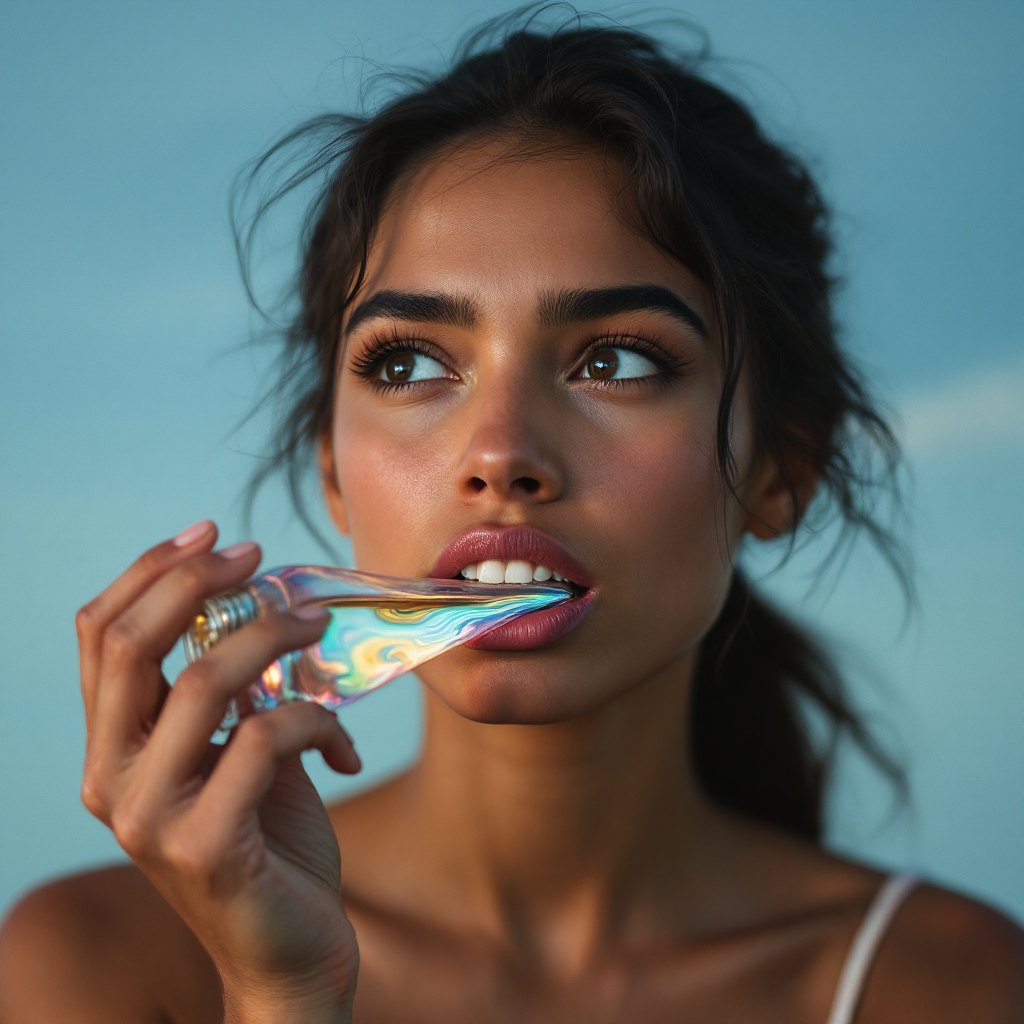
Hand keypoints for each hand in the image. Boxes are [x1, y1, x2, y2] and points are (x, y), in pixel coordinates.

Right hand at [77, 521, 361, 1022]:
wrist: (290, 955)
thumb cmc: (268, 844)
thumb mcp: (237, 755)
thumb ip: (227, 696)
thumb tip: (252, 609)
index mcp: (111, 750)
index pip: (99, 638)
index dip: (149, 573)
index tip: (211, 535)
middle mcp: (107, 782)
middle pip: (130, 646)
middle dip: (196, 582)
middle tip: (259, 556)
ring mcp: (147, 819)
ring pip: (203, 683)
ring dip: (273, 637)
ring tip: (317, 624)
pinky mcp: (204, 847)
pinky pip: (266, 738)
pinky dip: (317, 722)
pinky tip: (345, 750)